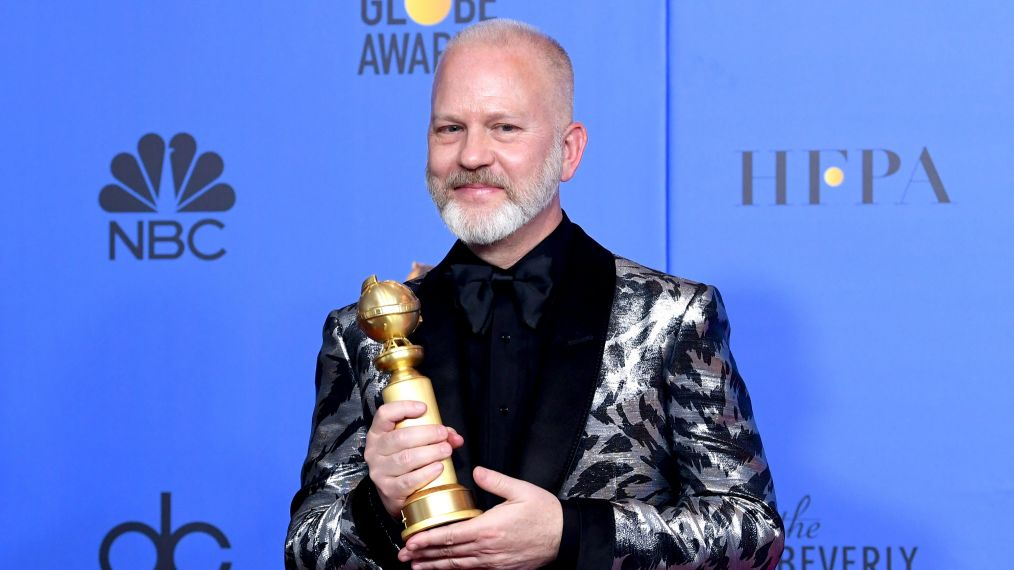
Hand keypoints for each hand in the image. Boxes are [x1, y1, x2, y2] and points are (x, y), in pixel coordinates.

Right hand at [364, 400, 464, 517]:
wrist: (392, 492)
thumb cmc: (405, 460)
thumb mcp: (413, 442)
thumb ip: (434, 435)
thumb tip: (456, 437)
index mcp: (378, 433)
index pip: (384, 414)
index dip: (404, 408)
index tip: (424, 408)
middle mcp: (375, 451)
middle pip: (400, 438)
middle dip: (427, 434)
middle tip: (443, 435)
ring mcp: (380, 471)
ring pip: (406, 459)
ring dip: (430, 453)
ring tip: (446, 450)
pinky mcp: (388, 489)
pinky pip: (408, 480)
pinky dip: (426, 473)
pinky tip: (438, 467)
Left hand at [398, 466, 562, 568]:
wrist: (565, 536)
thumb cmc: (545, 514)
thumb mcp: (521, 490)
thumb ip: (495, 480)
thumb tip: (477, 471)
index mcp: (488, 528)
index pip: (450, 536)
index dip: (427, 539)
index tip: (410, 541)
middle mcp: (487, 549)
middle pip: (448, 554)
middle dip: (423, 555)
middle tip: (404, 555)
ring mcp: (493, 562)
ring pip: (457, 566)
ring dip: (435, 566)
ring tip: (417, 566)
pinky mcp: (500, 568)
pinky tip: (445, 569)